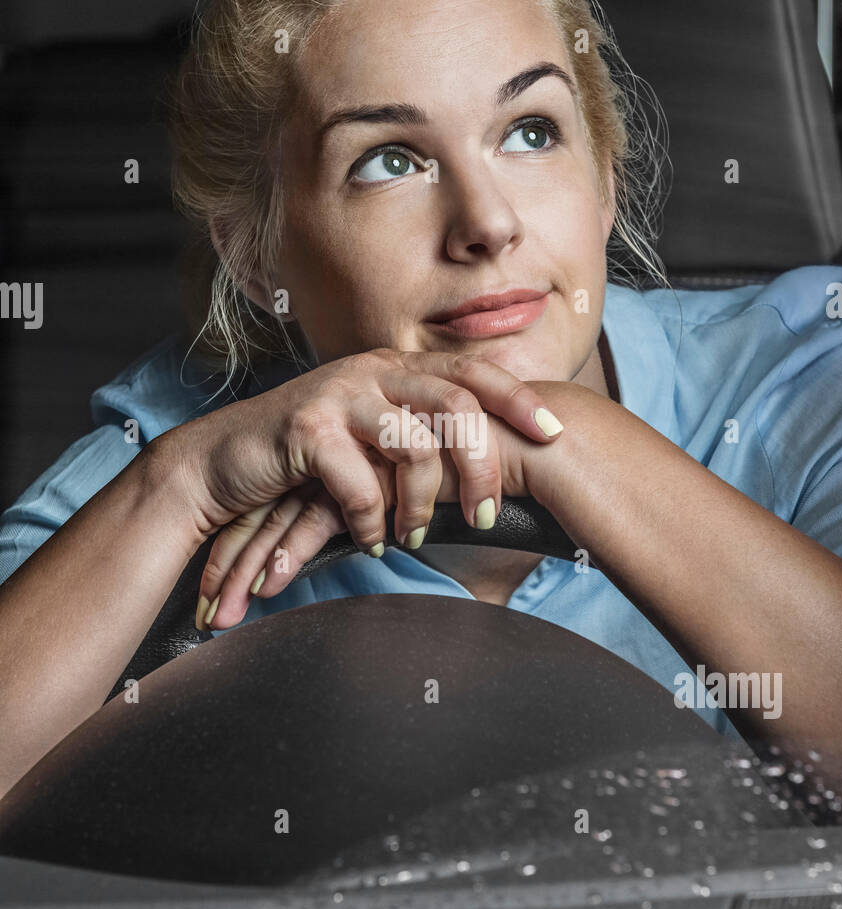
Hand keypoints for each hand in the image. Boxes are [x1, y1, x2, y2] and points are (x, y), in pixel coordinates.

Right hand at [161, 348, 565, 628]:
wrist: (220, 463)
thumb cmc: (303, 458)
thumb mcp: (368, 438)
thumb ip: (416, 436)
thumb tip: (481, 467)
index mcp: (395, 368)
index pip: (471, 373)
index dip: (517, 399)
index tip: (555, 433)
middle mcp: (372, 371)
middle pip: (457, 404)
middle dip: (483, 464)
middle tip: (489, 514)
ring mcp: (339, 395)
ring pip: (414, 444)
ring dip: (423, 503)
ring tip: (416, 536)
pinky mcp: (307, 429)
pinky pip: (361, 482)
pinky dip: (373, 520)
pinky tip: (370, 540)